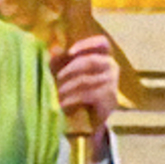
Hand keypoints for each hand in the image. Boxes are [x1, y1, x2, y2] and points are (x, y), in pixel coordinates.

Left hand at [52, 35, 118, 151]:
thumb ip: (59, 60)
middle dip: (69, 70)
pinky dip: (72, 99)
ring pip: (85, 80)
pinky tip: (63, 104)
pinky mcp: (110, 99)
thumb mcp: (66, 73)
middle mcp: (112, 67)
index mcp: (104, 56)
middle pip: (89, 61)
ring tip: (58, 95)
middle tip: (57, 79)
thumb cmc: (75, 91)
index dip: (86, 44)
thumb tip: (52, 49)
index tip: (70, 52)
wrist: (88, 120)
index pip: (102, 43)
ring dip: (67, 88)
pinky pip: (87, 95)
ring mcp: (113, 83)